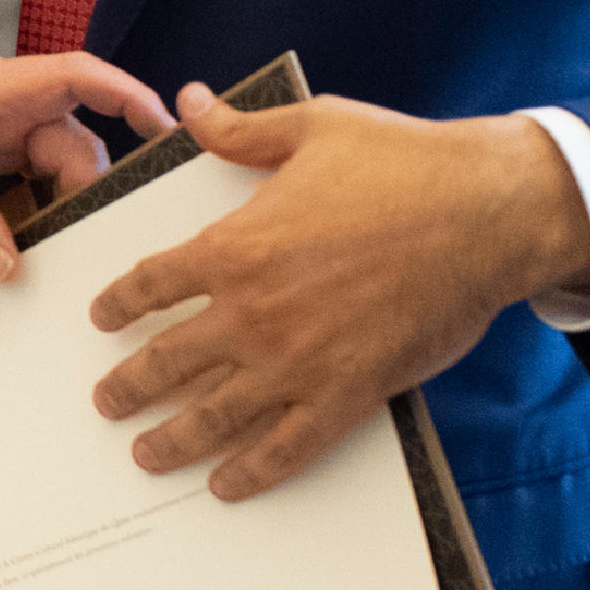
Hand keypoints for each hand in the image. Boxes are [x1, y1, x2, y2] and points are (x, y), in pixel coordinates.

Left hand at [0, 52, 171, 281]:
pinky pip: (17, 170)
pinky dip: (28, 201)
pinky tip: (28, 241)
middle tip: (94, 242)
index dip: (127, 95)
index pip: (73, 76)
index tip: (168, 123)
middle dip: (87, 184)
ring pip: (45, 157)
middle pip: (67, 135)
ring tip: (67, 249)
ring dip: (56, 198)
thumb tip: (15, 268)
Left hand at [92, 85, 589, 500]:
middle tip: (106, 402)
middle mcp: (254, 311)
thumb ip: (241, 128)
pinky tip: (226, 486)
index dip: (119, 304)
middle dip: (128, 386)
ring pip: (215, 415)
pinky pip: (286, 447)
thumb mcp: (311, 127)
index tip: (103, 317)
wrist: (485, 213)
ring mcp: (298, 360)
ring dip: (173, 439)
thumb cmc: (404, 164)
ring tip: (146, 455)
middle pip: (168, 361)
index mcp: (238, 247)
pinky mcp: (347, 393)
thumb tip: (191, 103)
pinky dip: (251, 473)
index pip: (152, 284)